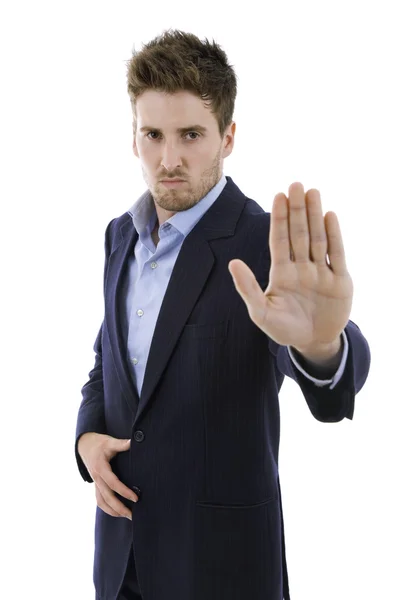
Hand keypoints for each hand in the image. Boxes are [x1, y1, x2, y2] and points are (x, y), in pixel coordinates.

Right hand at [78, 433, 137, 519]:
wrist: (85, 446)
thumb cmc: (99, 444)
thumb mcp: (110, 442)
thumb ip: (121, 444)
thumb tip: (133, 442)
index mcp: (101, 468)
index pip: (113, 483)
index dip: (124, 491)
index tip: (135, 498)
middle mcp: (97, 478)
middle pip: (107, 497)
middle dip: (120, 508)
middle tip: (133, 515)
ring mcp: (96, 483)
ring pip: (102, 502)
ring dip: (113, 511)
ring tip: (127, 516)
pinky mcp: (96, 485)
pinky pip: (100, 500)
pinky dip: (107, 508)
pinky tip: (117, 512)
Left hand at [228, 182, 352, 350]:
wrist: (312, 343)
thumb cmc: (283, 329)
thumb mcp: (261, 312)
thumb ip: (247, 288)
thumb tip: (232, 262)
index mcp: (282, 272)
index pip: (279, 239)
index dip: (279, 218)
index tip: (278, 195)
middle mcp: (301, 267)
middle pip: (299, 233)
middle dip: (297, 209)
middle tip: (296, 184)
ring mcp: (321, 272)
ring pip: (318, 238)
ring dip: (315, 215)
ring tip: (313, 192)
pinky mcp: (340, 280)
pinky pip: (336, 254)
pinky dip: (334, 235)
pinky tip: (330, 216)